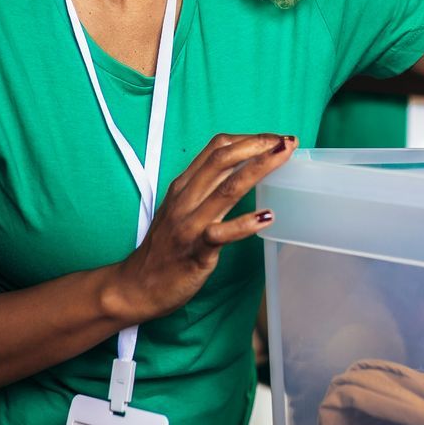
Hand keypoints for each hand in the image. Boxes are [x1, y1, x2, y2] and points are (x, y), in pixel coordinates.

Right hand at [106, 133, 296, 325]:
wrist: (136, 286)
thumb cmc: (163, 249)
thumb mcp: (180, 209)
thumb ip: (204, 190)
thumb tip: (239, 173)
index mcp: (183, 186)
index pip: (217, 149)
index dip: (248, 139)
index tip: (273, 138)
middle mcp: (185, 199)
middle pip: (223, 160)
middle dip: (258, 145)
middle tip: (287, 140)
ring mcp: (190, 224)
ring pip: (227, 189)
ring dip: (258, 169)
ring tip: (283, 158)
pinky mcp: (195, 251)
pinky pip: (221, 234)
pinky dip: (246, 224)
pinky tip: (268, 217)